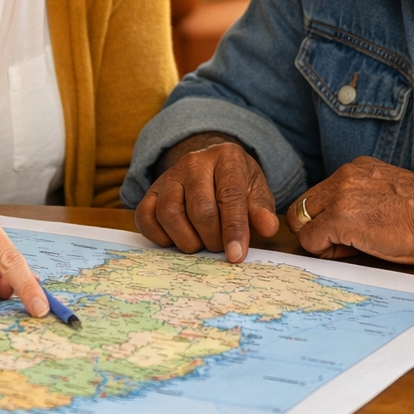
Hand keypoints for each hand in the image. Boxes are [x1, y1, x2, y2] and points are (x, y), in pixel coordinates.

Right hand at [135, 137, 279, 261]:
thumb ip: (261, 208)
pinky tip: (177, 239)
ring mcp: (168, 176)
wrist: (209, 165)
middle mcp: (193, 163)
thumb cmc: (236, 181)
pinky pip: (146, 218)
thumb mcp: (256, 189)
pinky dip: (160, 237)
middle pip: (200, 209)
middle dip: (212, 238)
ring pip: (170, 214)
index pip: (230, 196)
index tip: (236, 256)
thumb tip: (268, 228)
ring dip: (187, 240)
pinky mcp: (150, 192)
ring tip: (201, 244)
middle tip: (220, 247)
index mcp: (226, 157)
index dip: (234, 229)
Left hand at [289, 157, 413, 263]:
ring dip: (318, 238)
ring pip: (301, 221)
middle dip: (315, 227)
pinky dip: (324, 251)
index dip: (327, 217)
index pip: (321, 193)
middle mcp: (344, 176)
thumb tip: (347, 223)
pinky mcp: (340, 218)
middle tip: (341, 243)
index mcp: (357, 169)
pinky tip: (351, 252)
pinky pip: (310, 240)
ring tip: (348, 248)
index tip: (348, 231)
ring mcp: (340, 195)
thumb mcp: (389, 194)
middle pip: (304, 205)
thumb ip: (363, 198)